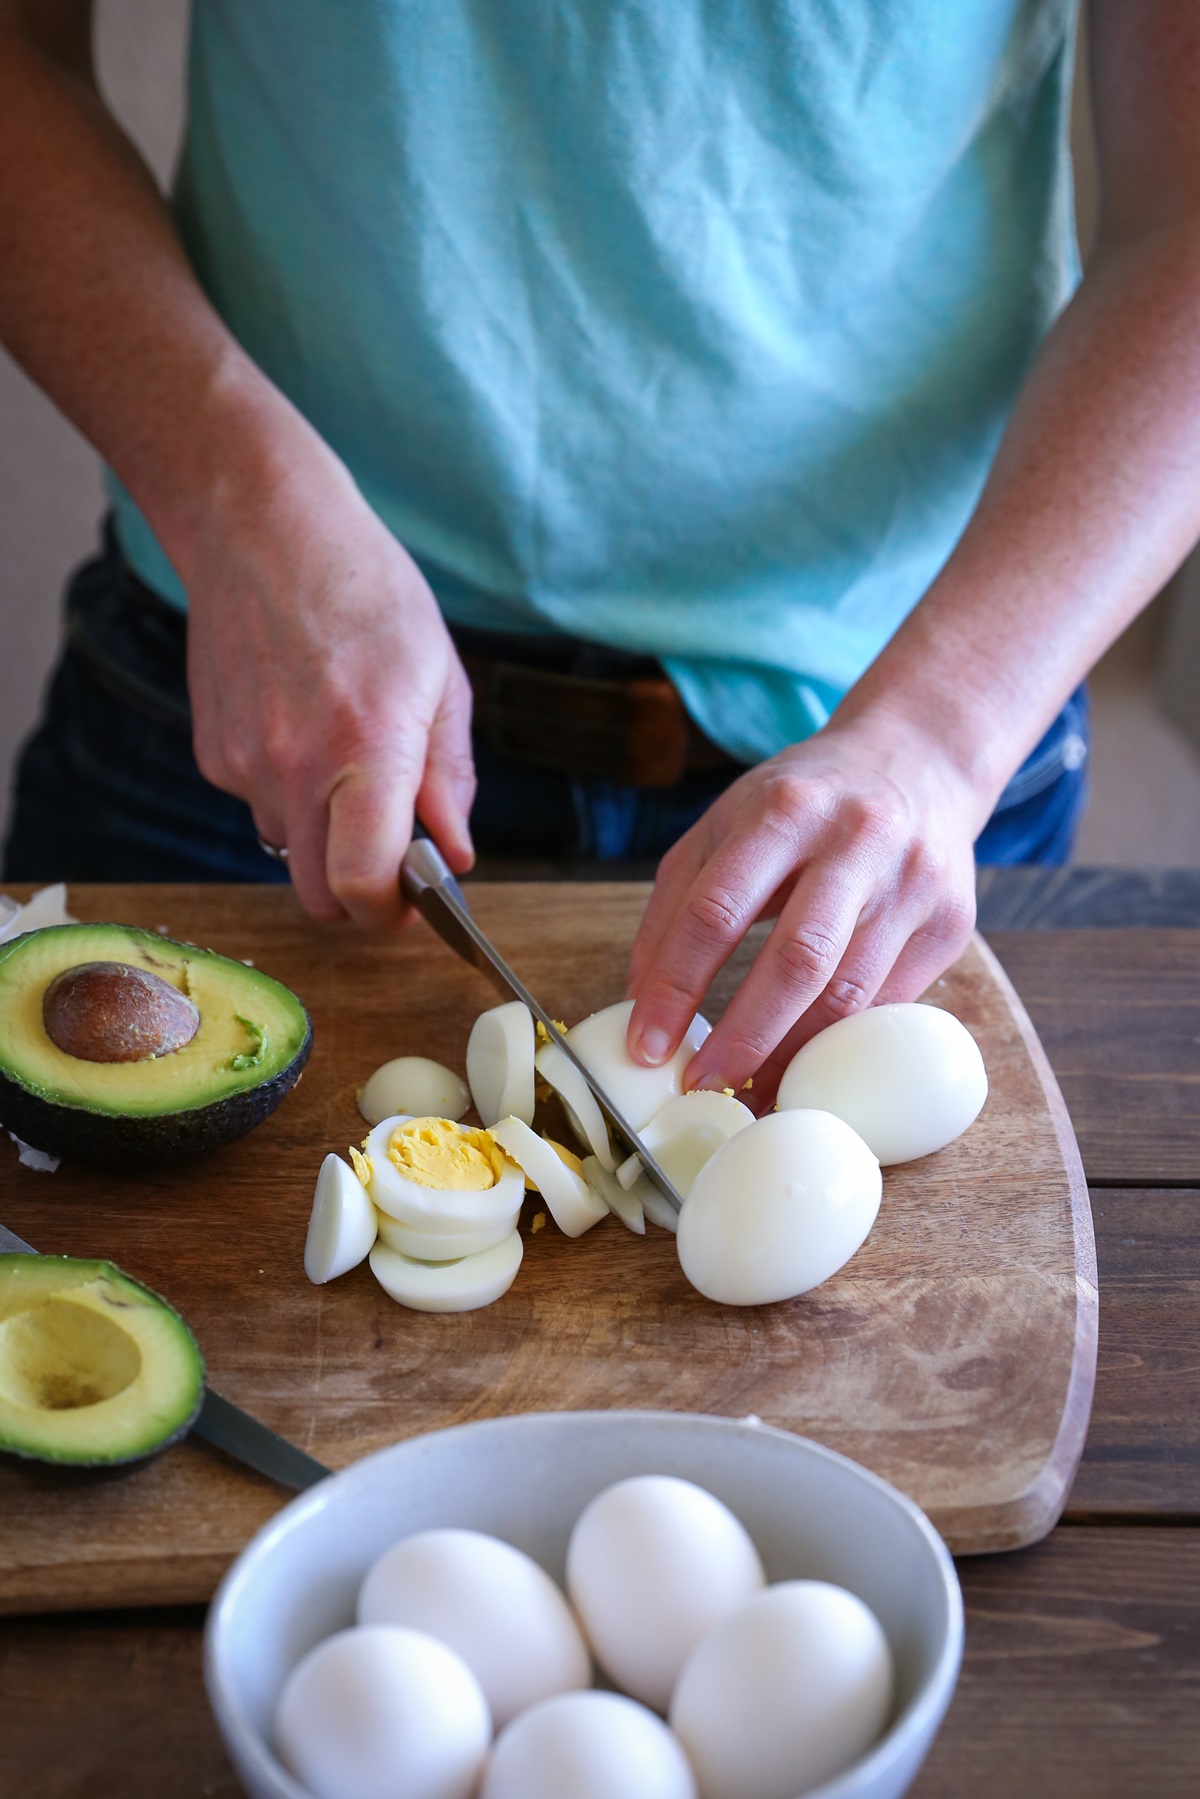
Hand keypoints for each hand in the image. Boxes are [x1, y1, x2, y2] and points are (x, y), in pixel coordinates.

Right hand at [184, 422, 474, 929]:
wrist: (260, 529)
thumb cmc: (366, 591)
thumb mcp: (441, 678)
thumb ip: (448, 777)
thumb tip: (455, 853)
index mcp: (367, 749)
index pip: (362, 886)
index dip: (392, 914)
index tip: (415, 900)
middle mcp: (295, 769)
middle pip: (320, 898)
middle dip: (361, 897)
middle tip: (392, 860)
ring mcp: (244, 766)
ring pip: (290, 852)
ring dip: (326, 838)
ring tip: (348, 761)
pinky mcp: (212, 755)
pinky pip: (260, 806)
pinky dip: (290, 794)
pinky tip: (305, 728)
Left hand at [625, 716, 983, 1105]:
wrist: (919, 762)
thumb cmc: (803, 804)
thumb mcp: (726, 824)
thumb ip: (676, 905)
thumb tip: (643, 1000)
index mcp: (783, 810)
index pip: (716, 910)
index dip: (676, 986)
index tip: (647, 1046)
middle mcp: (856, 841)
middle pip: (797, 960)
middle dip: (744, 1037)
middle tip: (703, 1086)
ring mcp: (912, 883)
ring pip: (851, 994)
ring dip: (795, 1057)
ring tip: (751, 1093)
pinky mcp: (950, 922)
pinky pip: (890, 1004)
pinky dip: (843, 1045)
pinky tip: (807, 1068)